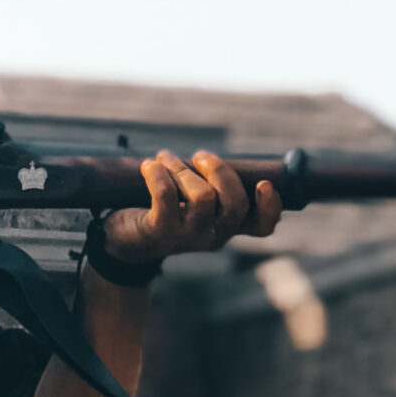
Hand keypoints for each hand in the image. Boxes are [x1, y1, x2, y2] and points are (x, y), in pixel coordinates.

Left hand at [103, 150, 282, 262]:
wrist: (124, 241)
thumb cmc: (164, 213)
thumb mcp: (193, 204)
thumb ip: (211, 188)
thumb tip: (214, 160)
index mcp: (226, 227)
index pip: (262, 226)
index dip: (270, 206)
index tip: (264, 183)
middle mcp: (212, 237)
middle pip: (235, 204)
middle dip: (219, 170)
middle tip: (199, 155)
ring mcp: (187, 237)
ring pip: (201, 196)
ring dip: (181, 168)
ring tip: (164, 158)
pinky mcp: (160, 232)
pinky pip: (166, 195)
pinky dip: (158, 173)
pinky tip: (149, 166)